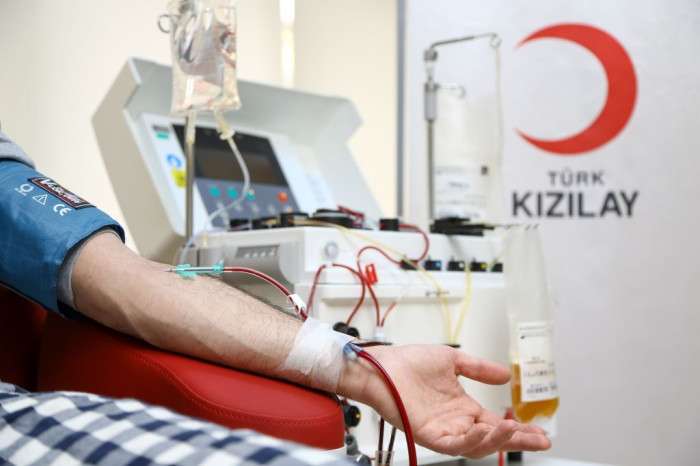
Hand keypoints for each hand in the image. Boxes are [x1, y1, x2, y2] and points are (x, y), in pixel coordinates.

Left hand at [341, 344, 550, 457]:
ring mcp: (442, 430)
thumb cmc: (409, 362)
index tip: (542, 432)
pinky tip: (486, 429)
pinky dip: (472, 441)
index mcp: (463, 408)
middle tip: (541, 441)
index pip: (496, 423)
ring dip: (497, 439)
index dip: (519, 429)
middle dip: (518, 441)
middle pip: (493, 439)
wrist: (383, 365)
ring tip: (514, 429)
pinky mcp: (428, 433)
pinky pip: (454, 445)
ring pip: (476, 445)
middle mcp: (455, 422)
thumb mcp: (453, 362)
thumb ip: (479, 369)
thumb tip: (506, 375)